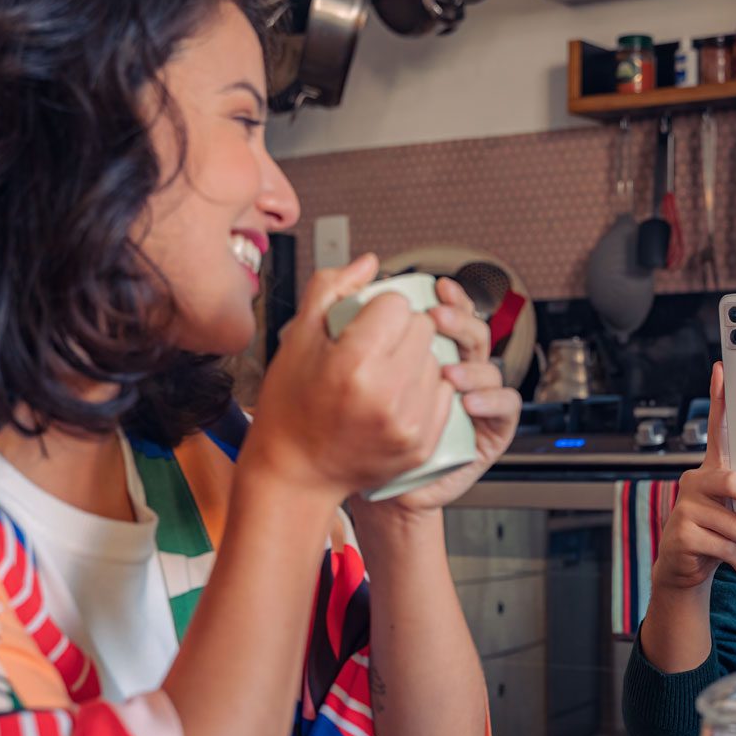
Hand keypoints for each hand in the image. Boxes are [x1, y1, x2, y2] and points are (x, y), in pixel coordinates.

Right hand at [243, 254, 452, 503]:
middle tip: (375, 350)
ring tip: (385, 375)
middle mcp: (386, 394)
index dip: (378, 310)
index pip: (398, 304)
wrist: (296, 473)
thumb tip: (371, 262)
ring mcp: (408, 422)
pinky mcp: (422, 443)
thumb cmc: (290, 406)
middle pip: (424, 328)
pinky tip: (396, 398)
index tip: (362, 327)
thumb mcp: (298, 339)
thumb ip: (332, 288)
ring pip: (438, 359)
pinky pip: (444, 393)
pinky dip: (425, 389)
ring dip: (417, 360)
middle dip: (402, 331)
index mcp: (353, 363)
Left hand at [361, 276, 522, 514]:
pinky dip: (492, 400)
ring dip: (472, 365)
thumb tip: (365, 269)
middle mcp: (457, 372)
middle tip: (438, 318)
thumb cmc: (360, 431)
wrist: (377, 487)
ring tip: (447, 371)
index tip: (434, 289)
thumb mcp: (346, 368)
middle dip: (461, 321)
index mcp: (431, 354)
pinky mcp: (489, 430)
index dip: (449, 299)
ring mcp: (475, 400)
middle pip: (474, 333)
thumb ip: (352, 321)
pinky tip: (469, 401)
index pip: (450, 315)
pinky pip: (505, 407)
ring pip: (491, 367)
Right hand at [650, 361, 735, 592]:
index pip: (717, 429)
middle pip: (734, 482)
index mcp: (713, 470)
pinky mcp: (680, 532)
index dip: (719, 400)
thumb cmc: (721, 536)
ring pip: (735, 522)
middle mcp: (694, 480)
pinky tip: (735, 562)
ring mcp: (683, 505)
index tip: (722, 370)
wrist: (686, 570)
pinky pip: (726, 545)